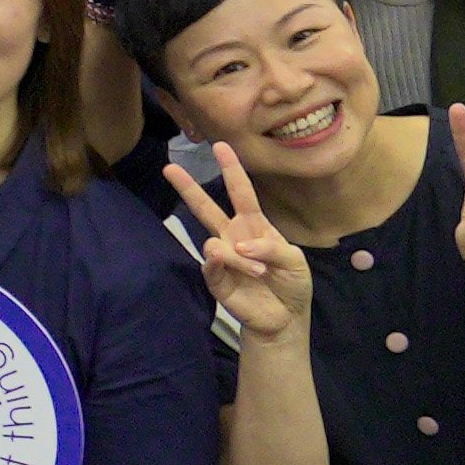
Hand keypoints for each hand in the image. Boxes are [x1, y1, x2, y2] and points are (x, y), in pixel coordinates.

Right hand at [159, 157, 309, 345]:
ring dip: (239, 257)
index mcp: (254, 226)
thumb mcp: (295, 260)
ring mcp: (221, 257)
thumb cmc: (292, 283)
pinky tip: (236, 270)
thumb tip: (238, 246)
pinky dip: (225, 265)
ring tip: (260, 273)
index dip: (232, 170)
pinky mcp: (215, 279)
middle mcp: (232, 237)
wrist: (285, 317)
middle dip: (188, 188)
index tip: (220, 146)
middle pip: (206, 207)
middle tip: (169, 168)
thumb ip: (271, 248)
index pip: (241, 192)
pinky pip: (211, 264)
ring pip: (213, 241)